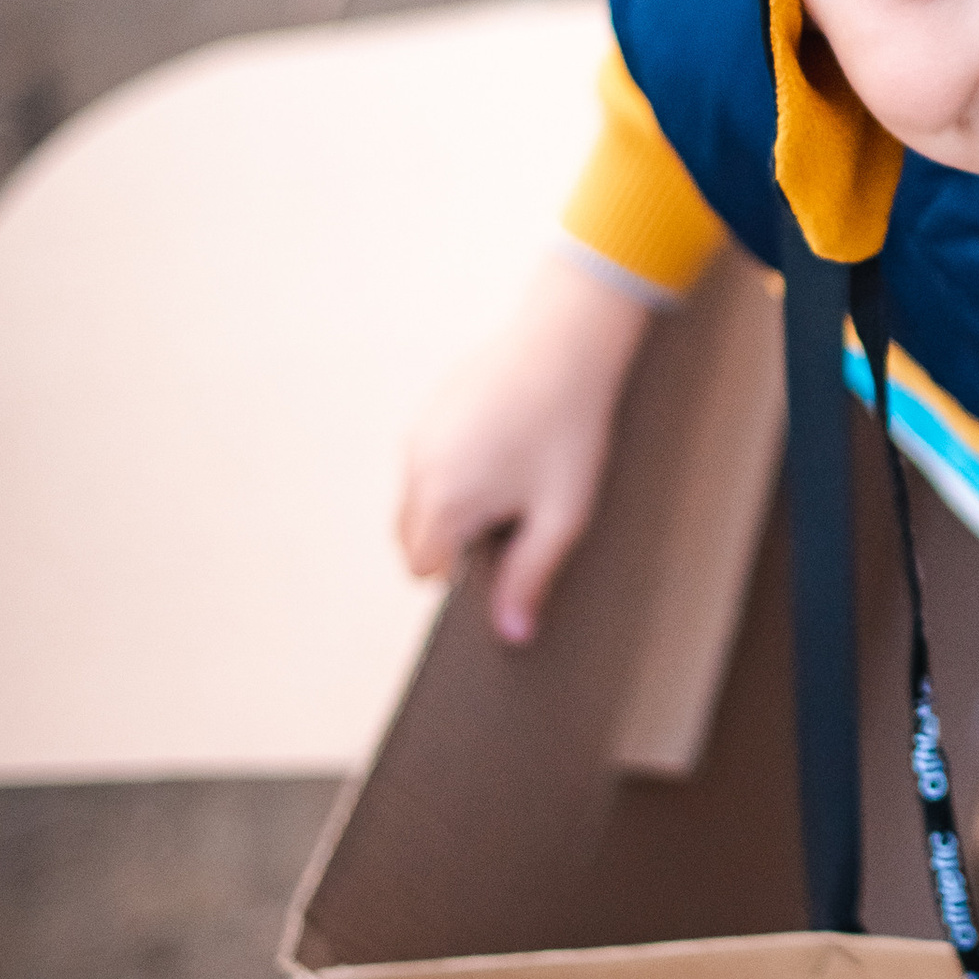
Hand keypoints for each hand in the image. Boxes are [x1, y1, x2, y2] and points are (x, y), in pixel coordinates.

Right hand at [395, 252, 654, 642]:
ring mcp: (419, 434)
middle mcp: (417, 469)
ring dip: (449, 505)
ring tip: (510, 477)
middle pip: (410, 538)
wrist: (565, 343)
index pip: (421, 569)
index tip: (499, 550)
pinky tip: (503, 447)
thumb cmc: (568, 431)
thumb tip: (512, 634)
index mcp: (444, 502)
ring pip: (416, 497)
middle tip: (509, 516)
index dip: (457, 572)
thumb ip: (530, 577)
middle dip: (448, 542)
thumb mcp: (561, 515)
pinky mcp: (430, 409)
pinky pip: (427, 460)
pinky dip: (451, 468)